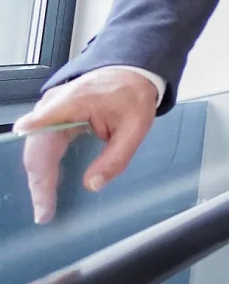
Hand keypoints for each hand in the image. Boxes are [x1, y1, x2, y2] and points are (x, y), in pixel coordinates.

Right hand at [17, 69, 160, 222]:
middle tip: (44, 212)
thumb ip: (116, 157)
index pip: (44, 137)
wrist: (132, 71)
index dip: (42, 171)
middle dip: (39, 183)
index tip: (42, 194)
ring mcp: (49, 110)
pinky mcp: (51, 117)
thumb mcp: (136, 126)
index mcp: (72, 103)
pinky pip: (42, 145)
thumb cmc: (133, 94)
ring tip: (44, 205)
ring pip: (36, 150)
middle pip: (37, 150)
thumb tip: (93, 184)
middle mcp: (52, 106)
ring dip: (39, 178)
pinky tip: (47, 186)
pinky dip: (43, 167)